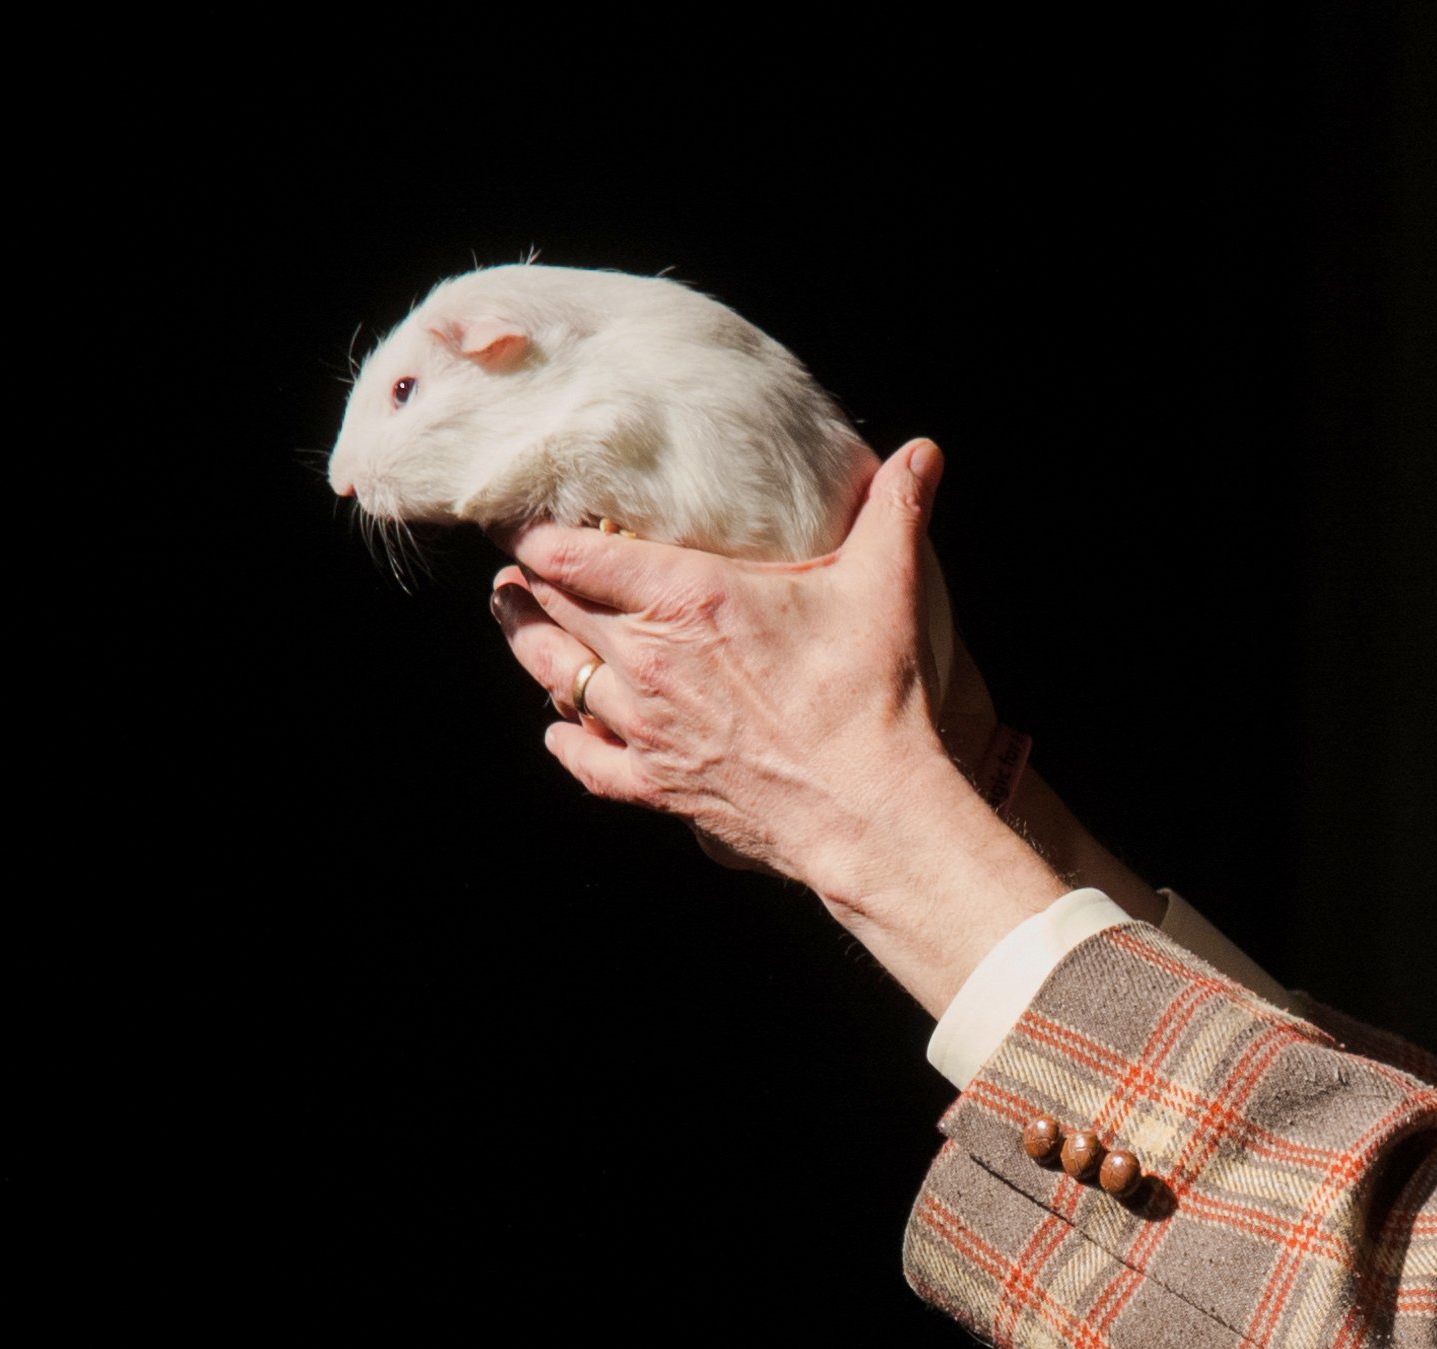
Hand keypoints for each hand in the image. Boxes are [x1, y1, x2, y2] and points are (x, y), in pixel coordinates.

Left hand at [487, 439, 1058, 1014]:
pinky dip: (566, 741)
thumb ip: (895, 510)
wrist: (867, 809)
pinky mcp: (656, 784)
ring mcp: (644, 726)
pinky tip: (559, 729)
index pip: (569, 555)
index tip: (517, 517)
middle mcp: (647, 659)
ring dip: (527, 643)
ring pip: (554, 675)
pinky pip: (586, 760)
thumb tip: (923, 452)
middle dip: (523, 580)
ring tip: (514, 618)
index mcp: (686, 597)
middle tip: (514, 563)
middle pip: (551, 608)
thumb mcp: (885, 586)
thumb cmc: (871, 696)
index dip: (530, 532)